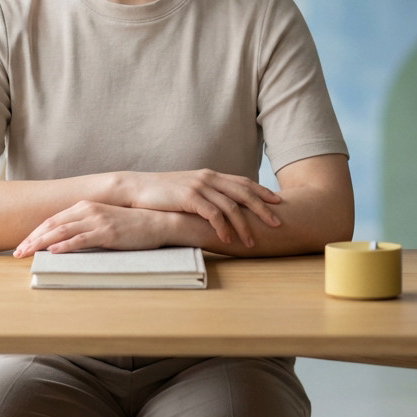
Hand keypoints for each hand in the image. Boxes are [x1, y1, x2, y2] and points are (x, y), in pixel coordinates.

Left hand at [13, 201, 170, 257]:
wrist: (158, 222)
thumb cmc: (132, 225)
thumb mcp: (104, 221)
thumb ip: (86, 226)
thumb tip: (66, 240)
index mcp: (85, 206)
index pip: (53, 220)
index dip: (35, 233)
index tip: (22, 244)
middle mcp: (88, 210)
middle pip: (52, 225)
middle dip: (32, 239)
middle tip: (16, 252)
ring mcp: (97, 220)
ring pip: (61, 232)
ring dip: (41, 244)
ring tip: (27, 254)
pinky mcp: (107, 232)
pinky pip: (81, 239)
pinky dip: (64, 246)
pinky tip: (52, 252)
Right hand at [117, 170, 281, 246]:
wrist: (137, 188)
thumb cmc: (163, 193)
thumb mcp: (189, 189)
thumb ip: (207, 194)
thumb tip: (223, 207)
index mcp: (211, 175)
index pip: (243, 182)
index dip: (262, 191)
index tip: (278, 202)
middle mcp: (208, 178)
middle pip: (243, 192)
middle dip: (262, 208)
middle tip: (277, 223)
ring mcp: (199, 187)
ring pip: (231, 206)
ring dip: (243, 225)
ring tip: (252, 242)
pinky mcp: (189, 198)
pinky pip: (213, 214)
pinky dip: (223, 228)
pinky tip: (228, 239)